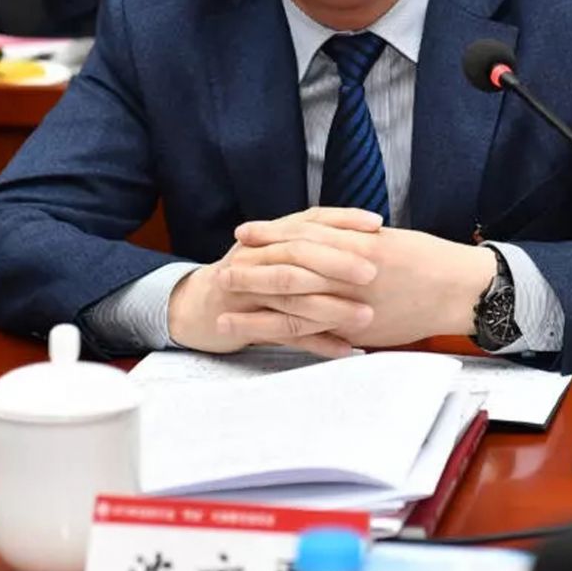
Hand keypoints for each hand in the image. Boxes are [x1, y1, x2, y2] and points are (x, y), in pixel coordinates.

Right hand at [167, 207, 384, 357]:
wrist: (194, 308)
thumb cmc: (248, 280)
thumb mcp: (274, 255)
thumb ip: (310, 246)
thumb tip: (368, 237)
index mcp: (269, 237)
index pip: (309, 220)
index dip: (342, 220)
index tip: (376, 224)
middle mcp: (255, 258)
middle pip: (298, 255)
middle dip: (337, 262)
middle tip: (372, 273)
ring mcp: (245, 291)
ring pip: (292, 298)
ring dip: (331, 308)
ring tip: (366, 316)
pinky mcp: (240, 324)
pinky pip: (281, 334)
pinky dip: (315, 343)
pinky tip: (344, 350)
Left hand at [229, 219, 496, 348]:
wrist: (459, 288)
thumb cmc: (430, 261)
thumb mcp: (389, 240)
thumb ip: (355, 240)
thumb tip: (326, 238)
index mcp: (355, 241)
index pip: (301, 234)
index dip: (270, 233)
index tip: (244, 233)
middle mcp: (349, 267)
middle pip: (289, 263)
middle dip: (253, 265)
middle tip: (222, 266)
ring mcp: (351, 298)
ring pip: (292, 297)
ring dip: (255, 299)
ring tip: (224, 300)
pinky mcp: (356, 325)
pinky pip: (312, 329)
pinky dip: (280, 330)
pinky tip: (258, 332)